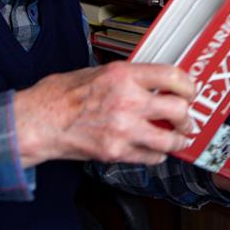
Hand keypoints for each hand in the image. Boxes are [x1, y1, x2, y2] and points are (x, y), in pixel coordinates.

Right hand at [12, 61, 195, 166]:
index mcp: (123, 75)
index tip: (190, 91)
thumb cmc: (61, 95)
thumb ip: (128, 77)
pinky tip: (153, 149)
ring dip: (178, 140)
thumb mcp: (98, 72)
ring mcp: (123, 129)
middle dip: (187, 117)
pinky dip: (157, 155)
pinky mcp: (117, 151)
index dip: (188, 85)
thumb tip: (153, 82)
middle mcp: (127, 101)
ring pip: (170, 139)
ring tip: (177, 138)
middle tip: (187, 118)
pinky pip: (151, 157)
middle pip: (178, 110)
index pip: (173, 77)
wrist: (39, 121)